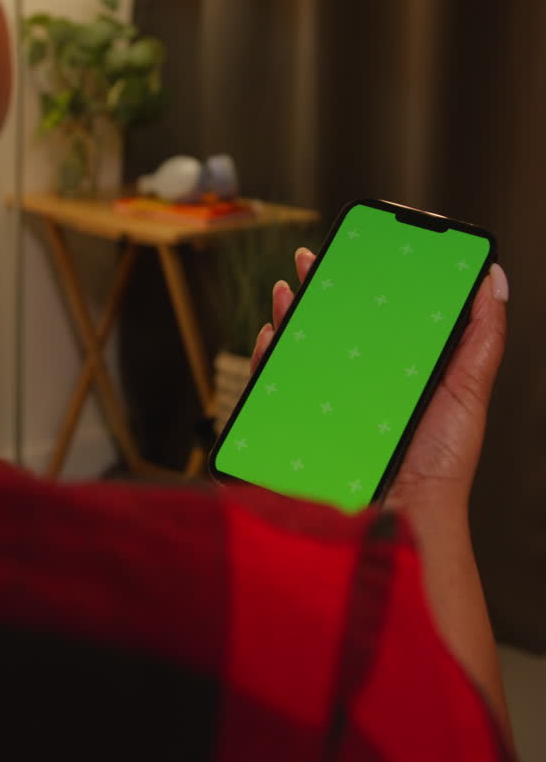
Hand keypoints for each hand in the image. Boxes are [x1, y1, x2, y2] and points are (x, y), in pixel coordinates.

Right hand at [251, 248, 507, 514]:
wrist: (408, 517)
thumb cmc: (442, 462)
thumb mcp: (470, 388)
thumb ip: (482, 334)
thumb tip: (491, 276)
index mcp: (398, 365)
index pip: (378, 310)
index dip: (365, 274)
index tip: (360, 245)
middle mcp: (360, 377)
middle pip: (334, 321)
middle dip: (319, 285)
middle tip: (312, 258)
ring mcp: (327, 398)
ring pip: (300, 344)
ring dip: (291, 311)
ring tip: (291, 289)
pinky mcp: (301, 421)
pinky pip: (276, 383)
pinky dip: (270, 354)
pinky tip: (274, 336)